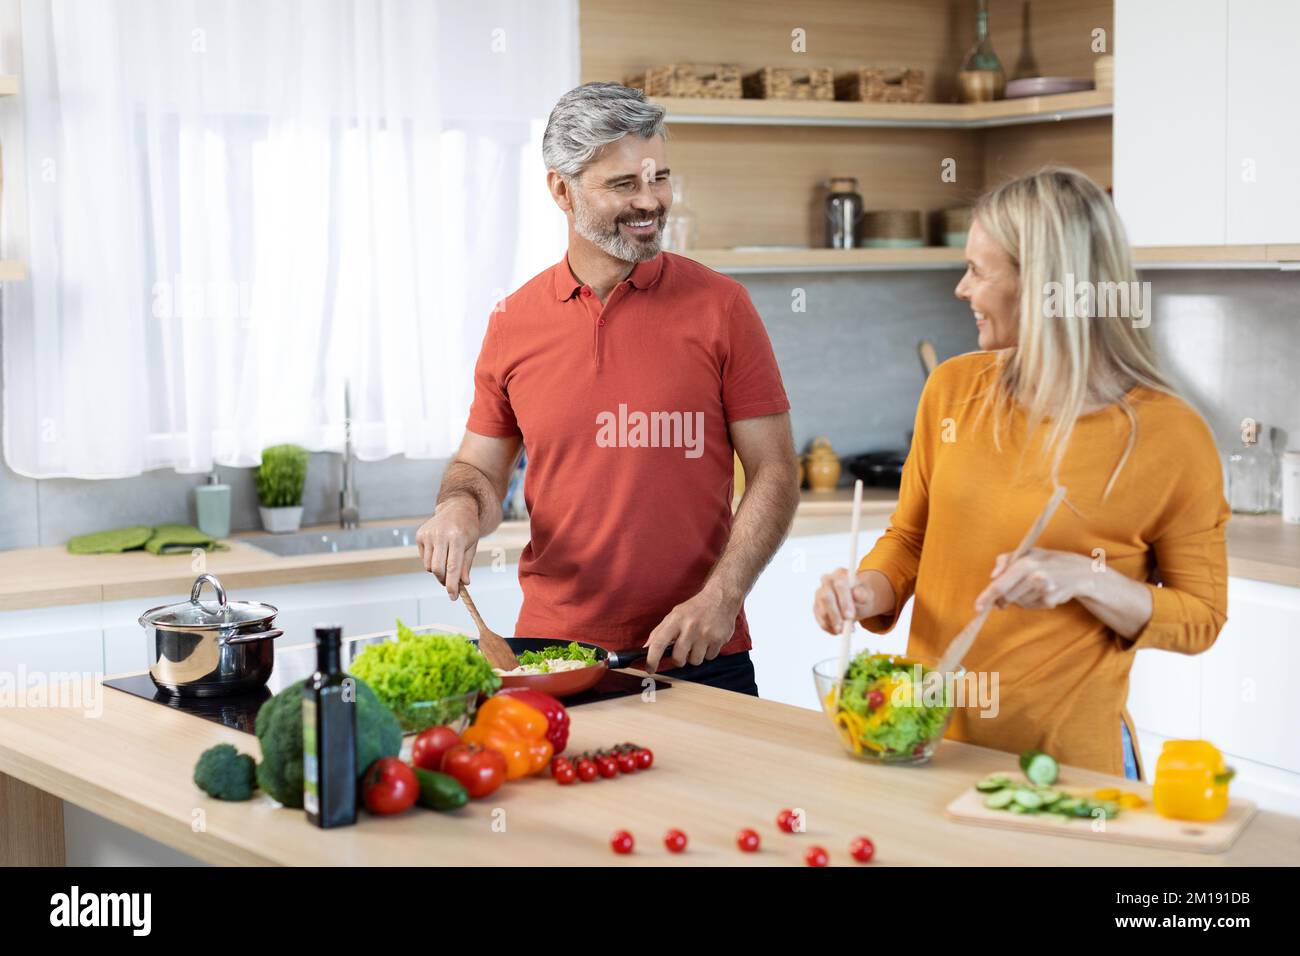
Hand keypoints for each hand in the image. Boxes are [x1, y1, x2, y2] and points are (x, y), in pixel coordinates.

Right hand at [416, 495, 481, 599]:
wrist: (457, 508)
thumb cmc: (467, 529)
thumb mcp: (472, 546)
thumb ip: (466, 565)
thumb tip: (463, 583)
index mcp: (457, 538)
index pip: (453, 567)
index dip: (452, 585)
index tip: (453, 596)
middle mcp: (440, 535)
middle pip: (438, 569)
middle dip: (444, 581)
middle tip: (450, 585)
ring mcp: (428, 534)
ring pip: (429, 565)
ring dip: (438, 571)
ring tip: (446, 563)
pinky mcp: (420, 535)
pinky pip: (424, 558)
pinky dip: (431, 561)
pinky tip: (439, 551)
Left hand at [643, 586, 740, 672]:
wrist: (720, 598)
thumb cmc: (695, 608)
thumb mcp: (674, 615)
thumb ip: (659, 632)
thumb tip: (646, 648)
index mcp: (675, 620)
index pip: (659, 643)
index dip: (652, 659)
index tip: (650, 669)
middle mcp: (690, 627)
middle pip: (678, 659)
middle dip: (679, 659)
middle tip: (683, 650)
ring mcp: (705, 634)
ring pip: (695, 661)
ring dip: (695, 656)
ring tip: (698, 643)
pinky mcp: (719, 639)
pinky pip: (710, 657)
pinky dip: (708, 653)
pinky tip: (709, 641)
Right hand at [813, 568, 873, 634]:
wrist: (858, 602)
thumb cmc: (862, 597)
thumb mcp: (867, 595)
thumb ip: (863, 594)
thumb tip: (857, 593)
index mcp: (840, 574)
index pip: (839, 585)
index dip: (844, 601)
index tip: (850, 616)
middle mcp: (826, 581)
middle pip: (825, 597)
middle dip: (834, 614)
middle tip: (843, 628)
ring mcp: (819, 594)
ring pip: (821, 610)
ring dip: (833, 624)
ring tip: (845, 630)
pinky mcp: (816, 607)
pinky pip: (820, 620)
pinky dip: (829, 628)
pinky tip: (839, 631)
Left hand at [974, 548, 1091, 611]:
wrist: (1076, 571)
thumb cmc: (1045, 560)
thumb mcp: (1025, 552)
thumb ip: (1004, 560)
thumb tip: (992, 576)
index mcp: (1025, 564)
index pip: (1000, 585)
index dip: (987, 597)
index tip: (978, 608)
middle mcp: (1035, 577)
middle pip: (1007, 597)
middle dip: (1004, 597)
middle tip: (1011, 589)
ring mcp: (1044, 591)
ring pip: (1018, 603)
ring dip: (1020, 597)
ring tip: (1032, 585)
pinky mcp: (1050, 601)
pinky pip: (1030, 606)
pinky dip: (1032, 601)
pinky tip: (1041, 591)